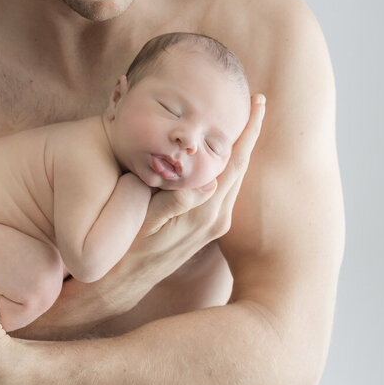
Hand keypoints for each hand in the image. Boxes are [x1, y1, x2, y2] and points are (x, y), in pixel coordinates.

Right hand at [95, 93, 266, 315]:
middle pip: (241, 166)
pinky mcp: (208, 227)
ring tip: (243, 121)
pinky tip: (222, 154)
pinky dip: (228, 165)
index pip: (235, 162)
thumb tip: (211, 182)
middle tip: (256, 102)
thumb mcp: (145, 223)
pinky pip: (226, 188)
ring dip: (240, 148)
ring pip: (234, 177)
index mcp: (207, 211)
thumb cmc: (128, 247)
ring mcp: (215, 224)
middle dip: (250, 133)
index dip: (249, 131)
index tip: (259, 102)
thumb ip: (176, 202)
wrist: (124, 282)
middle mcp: (217, 217)